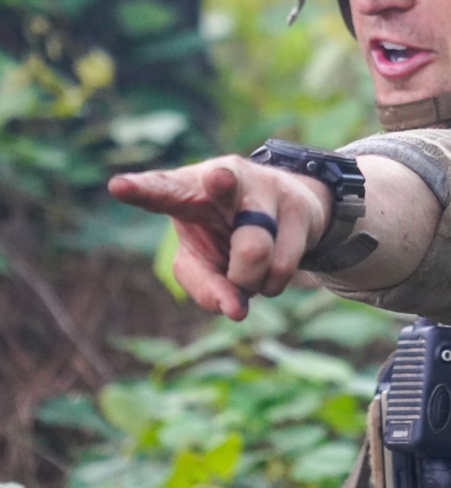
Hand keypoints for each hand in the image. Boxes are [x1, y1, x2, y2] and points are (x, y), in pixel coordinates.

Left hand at [108, 156, 330, 319]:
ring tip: (245, 269)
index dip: (141, 189)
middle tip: (218, 179)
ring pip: (254, 250)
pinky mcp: (297, 206)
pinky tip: (270, 266)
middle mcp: (226, 178)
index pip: (161, 189)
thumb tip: (236, 310)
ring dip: (248, 280)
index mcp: (188, 189)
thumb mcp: (204, 261)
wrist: (291, 208)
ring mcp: (265, 188)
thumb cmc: (227, 234)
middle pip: (222, 183)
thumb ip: (205, 287)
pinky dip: (270, 283)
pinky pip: (280, 267)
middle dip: (220, 182)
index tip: (117, 187)